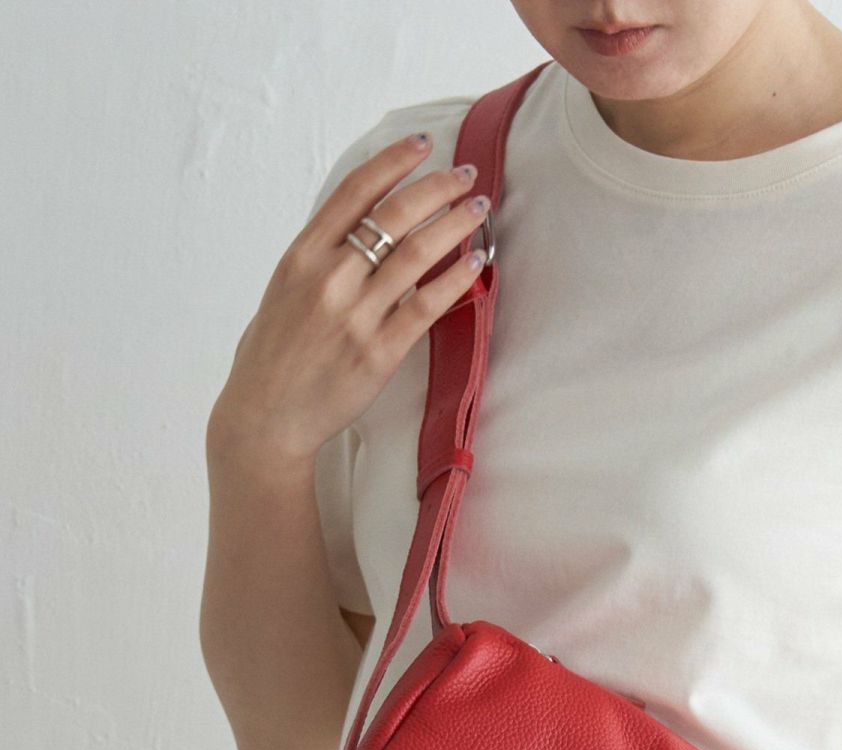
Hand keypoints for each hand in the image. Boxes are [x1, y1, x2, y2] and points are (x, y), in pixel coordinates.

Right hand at [208, 133, 491, 465]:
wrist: (266, 416)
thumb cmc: (273, 354)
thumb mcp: (284, 289)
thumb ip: (320, 257)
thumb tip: (359, 230)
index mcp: (302, 256)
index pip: (354, 192)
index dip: (393, 162)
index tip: (422, 145)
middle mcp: (329, 278)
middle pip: (393, 215)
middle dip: (437, 188)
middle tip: (466, 175)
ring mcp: (355, 316)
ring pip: (416, 254)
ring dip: (456, 224)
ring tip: (479, 208)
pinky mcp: (379, 352)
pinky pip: (427, 306)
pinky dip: (456, 279)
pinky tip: (477, 262)